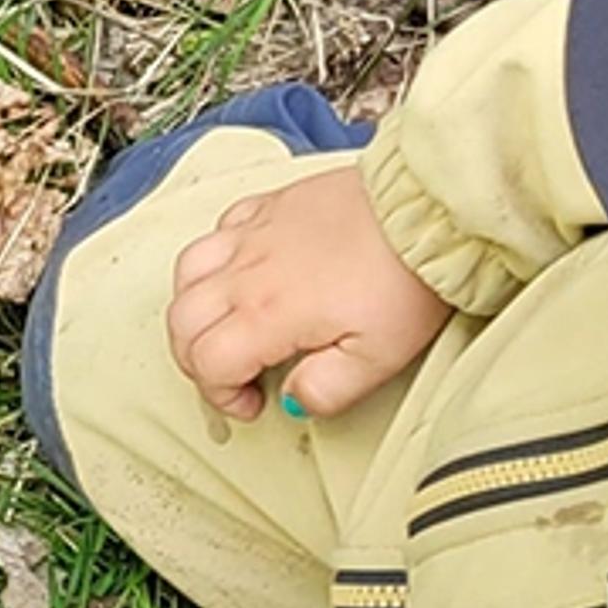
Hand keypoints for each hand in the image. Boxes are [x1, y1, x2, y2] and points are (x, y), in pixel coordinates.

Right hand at [165, 165, 448, 421]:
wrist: (426, 211)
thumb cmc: (406, 278)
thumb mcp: (379, 358)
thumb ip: (327, 389)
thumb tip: (293, 400)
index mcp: (269, 313)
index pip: (208, 363)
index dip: (221, 395)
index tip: (252, 402)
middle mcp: (248, 271)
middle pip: (182, 321)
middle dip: (195, 358)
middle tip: (231, 374)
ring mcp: (254, 233)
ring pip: (187, 271)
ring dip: (193, 307)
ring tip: (222, 325)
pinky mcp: (271, 205)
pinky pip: (218, 228)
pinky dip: (215, 258)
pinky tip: (241, 271)